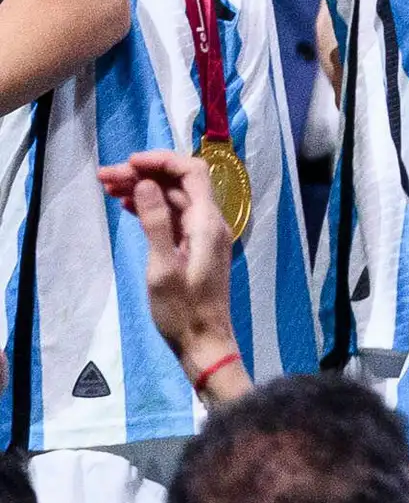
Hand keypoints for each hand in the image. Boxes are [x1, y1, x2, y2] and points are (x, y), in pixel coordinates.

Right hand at [99, 150, 246, 393]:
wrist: (203, 341)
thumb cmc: (181, 310)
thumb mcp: (162, 267)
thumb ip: (156, 223)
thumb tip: (147, 183)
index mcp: (207, 222)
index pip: (191, 173)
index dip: (161, 161)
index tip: (128, 163)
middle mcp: (210, 222)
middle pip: (179, 183)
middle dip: (145, 173)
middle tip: (104, 177)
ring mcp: (203, 234)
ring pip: (174, 198)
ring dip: (145, 188)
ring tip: (108, 187)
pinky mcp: (194, 246)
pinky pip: (173, 215)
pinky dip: (151, 206)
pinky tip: (128, 204)